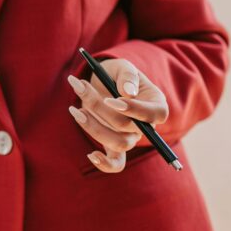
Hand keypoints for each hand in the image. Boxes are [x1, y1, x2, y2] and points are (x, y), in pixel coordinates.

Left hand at [67, 58, 168, 172]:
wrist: (101, 82)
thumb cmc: (115, 73)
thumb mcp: (122, 66)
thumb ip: (127, 75)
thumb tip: (128, 92)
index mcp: (154, 103)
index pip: (156, 114)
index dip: (134, 110)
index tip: (111, 100)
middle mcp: (145, 125)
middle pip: (129, 127)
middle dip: (101, 108)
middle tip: (81, 87)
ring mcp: (129, 137)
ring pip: (118, 143)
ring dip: (94, 127)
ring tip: (75, 109)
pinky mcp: (113, 146)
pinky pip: (116, 164)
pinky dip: (104, 164)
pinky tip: (91, 154)